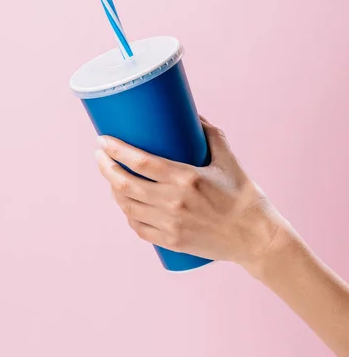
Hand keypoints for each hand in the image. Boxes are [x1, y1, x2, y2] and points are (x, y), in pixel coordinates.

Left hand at [95, 118, 287, 274]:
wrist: (256, 237)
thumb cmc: (243, 195)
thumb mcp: (228, 158)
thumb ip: (209, 133)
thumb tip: (191, 114)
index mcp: (187, 178)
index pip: (140, 162)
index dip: (116, 150)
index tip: (103, 140)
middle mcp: (174, 202)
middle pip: (126, 184)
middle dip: (106, 167)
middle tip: (100, 155)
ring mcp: (171, 225)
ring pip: (127, 206)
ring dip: (113, 189)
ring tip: (110, 175)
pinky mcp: (171, 241)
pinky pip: (138, 228)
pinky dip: (127, 214)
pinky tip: (124, 203)